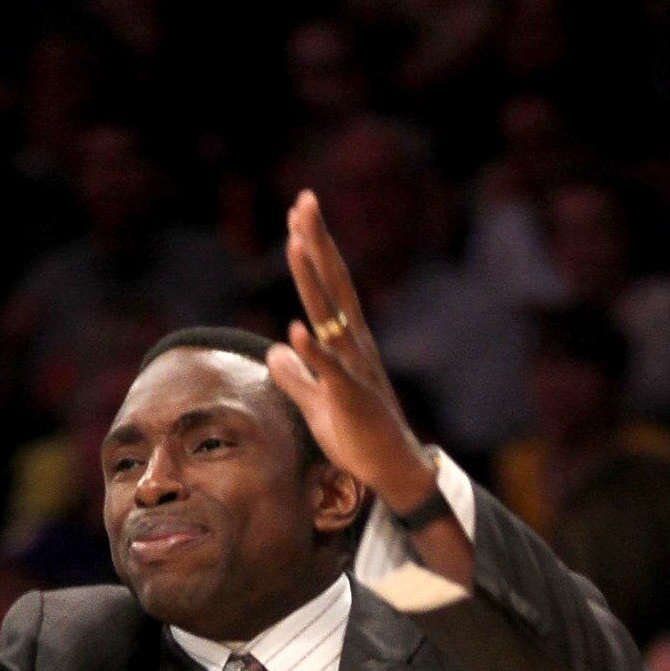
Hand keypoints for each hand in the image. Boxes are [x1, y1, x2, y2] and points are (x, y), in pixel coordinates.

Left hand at [264, 192, 471, 578]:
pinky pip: (331, 370)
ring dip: (312, 280)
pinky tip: (296, 329)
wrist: (393, 470)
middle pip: (332, 284)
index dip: (313, 252)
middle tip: (304, 201)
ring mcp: (354, 369)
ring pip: (330, 315)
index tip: (299, 215)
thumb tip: (276, 350)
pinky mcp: (351, 398)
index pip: (327, 288)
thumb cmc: (359, 437)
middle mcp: (353, 345)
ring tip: (296, 243)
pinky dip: (313, 351)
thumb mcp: (317, 402)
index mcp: (345, 343)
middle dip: (317, 243)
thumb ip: (297, 375)